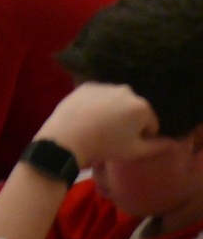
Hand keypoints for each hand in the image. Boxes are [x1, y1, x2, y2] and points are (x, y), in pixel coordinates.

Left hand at [36, 82, 164, 166]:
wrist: (66, 138)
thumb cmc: (104, 147)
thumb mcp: (134, 151)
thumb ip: (157, 146)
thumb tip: (173, 144)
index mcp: (142, 106)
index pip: (150, 123)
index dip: (141, 136)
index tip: (125, 144)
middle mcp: (126, 91)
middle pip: (133, 110)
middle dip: (127, 121)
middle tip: (111, 136)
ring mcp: (105, 86)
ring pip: (114, 102)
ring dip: (111, 111)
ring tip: (97, 128)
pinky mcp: (86, 86)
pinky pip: (97, 97)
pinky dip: (95, 105)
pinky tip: (85, 118)